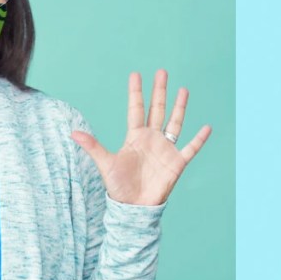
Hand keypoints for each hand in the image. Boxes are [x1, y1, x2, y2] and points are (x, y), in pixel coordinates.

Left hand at [71, 69, 211, 205]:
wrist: (134, 207)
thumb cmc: (119, 187)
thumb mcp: (105, 164)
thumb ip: (93, 146)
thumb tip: (73, 133)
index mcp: (135, 137)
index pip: (136, 109)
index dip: (136, 92)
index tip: (136, 74)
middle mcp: (151, 139)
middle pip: (157, 110)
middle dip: (159, 91)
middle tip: (162, 72)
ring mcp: (165, 149)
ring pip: (175, 123)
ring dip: (179, 107)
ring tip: (183, 90)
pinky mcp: (177, 162)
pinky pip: (191, 148)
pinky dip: (199, 139)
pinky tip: (207, 127)